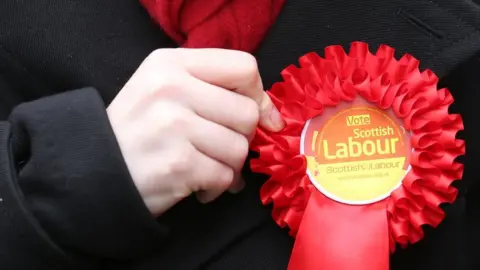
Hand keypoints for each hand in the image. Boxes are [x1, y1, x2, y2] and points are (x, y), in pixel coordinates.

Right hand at [107, 48, 284, 215]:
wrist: (92, 170)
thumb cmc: (138, 130)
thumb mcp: (166, 90)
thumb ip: (216, 90)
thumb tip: (272, 116)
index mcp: (170, 64)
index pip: (243, 67)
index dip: (257, 94)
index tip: (255, 114)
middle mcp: (171, 88)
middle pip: (247, 112)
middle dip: (241, 137)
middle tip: (218, 146)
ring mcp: (173, 125)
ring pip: (240, 148)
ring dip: (228, 166)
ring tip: (204, 166)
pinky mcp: (178, 163)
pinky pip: (225, 177)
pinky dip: (217, 187)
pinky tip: (197, 184)